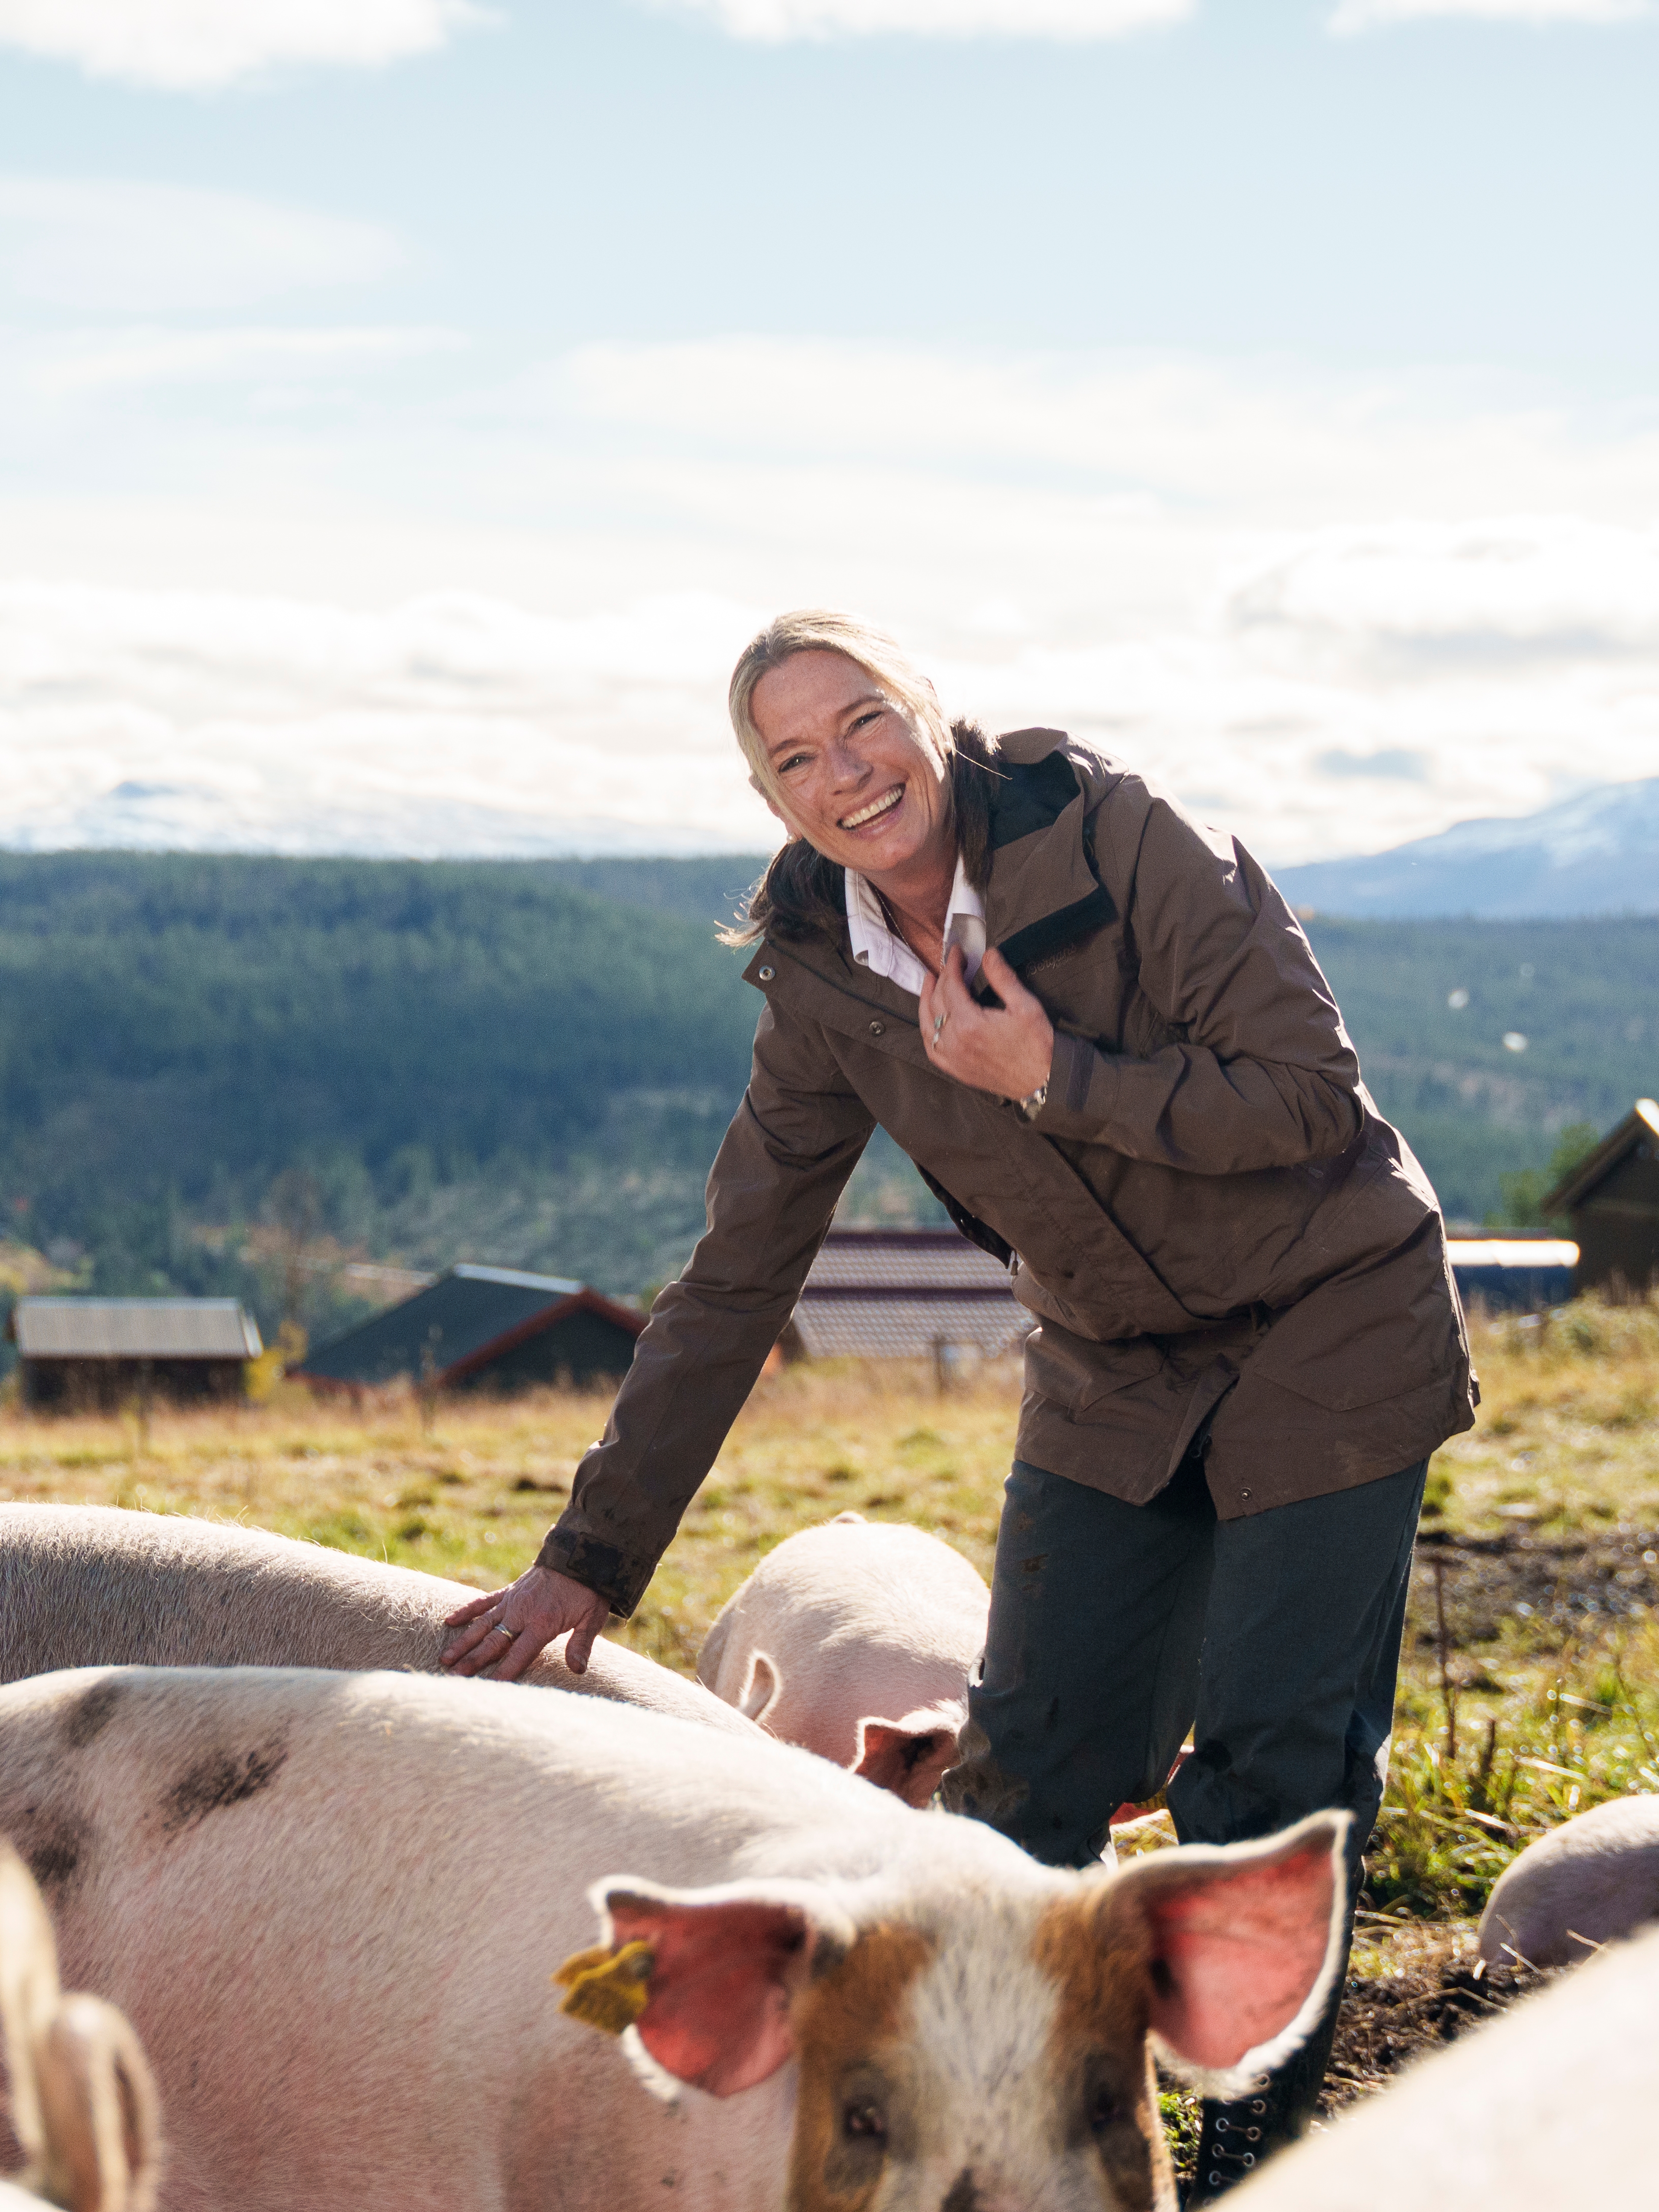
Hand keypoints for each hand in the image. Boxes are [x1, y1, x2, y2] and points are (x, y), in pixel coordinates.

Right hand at [440, 1564, 609, 1680]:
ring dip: (464, 1641)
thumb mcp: (592, 1617)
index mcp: (543, 1623)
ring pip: (482, 1624)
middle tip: (454, 1677)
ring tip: (445, 1658)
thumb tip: (577, 1671)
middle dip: (473, 1660)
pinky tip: (449, 1621)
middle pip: (494, 1641)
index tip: (487, 1688)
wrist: (579, 1556)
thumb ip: (581, 1644)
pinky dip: (467, 1611)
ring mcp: (512, 1601)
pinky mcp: (508, 1591)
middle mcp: (522, 1613)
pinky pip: (483, 1602)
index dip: (504, 1672)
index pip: (519, 1654)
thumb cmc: (588, 1590)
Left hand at [919, 945, 1053, 1103]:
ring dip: (926, 1001)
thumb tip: (988, 955)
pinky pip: (931, 1048)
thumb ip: (1002, 978)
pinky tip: (930, 1020)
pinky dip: (928, 1030)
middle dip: (941, 978)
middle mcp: (955, 1042)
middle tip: (948, 964)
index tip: (956, 952)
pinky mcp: (955, 1069)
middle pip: (937, 1002)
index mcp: (970, 1024)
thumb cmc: (1037, 1045)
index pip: (951, 986)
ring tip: (930, 983)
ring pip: (927, 1024)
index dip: (952, 965)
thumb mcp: (1024, 1005)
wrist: (1043, 1081)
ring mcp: (952, 1058)